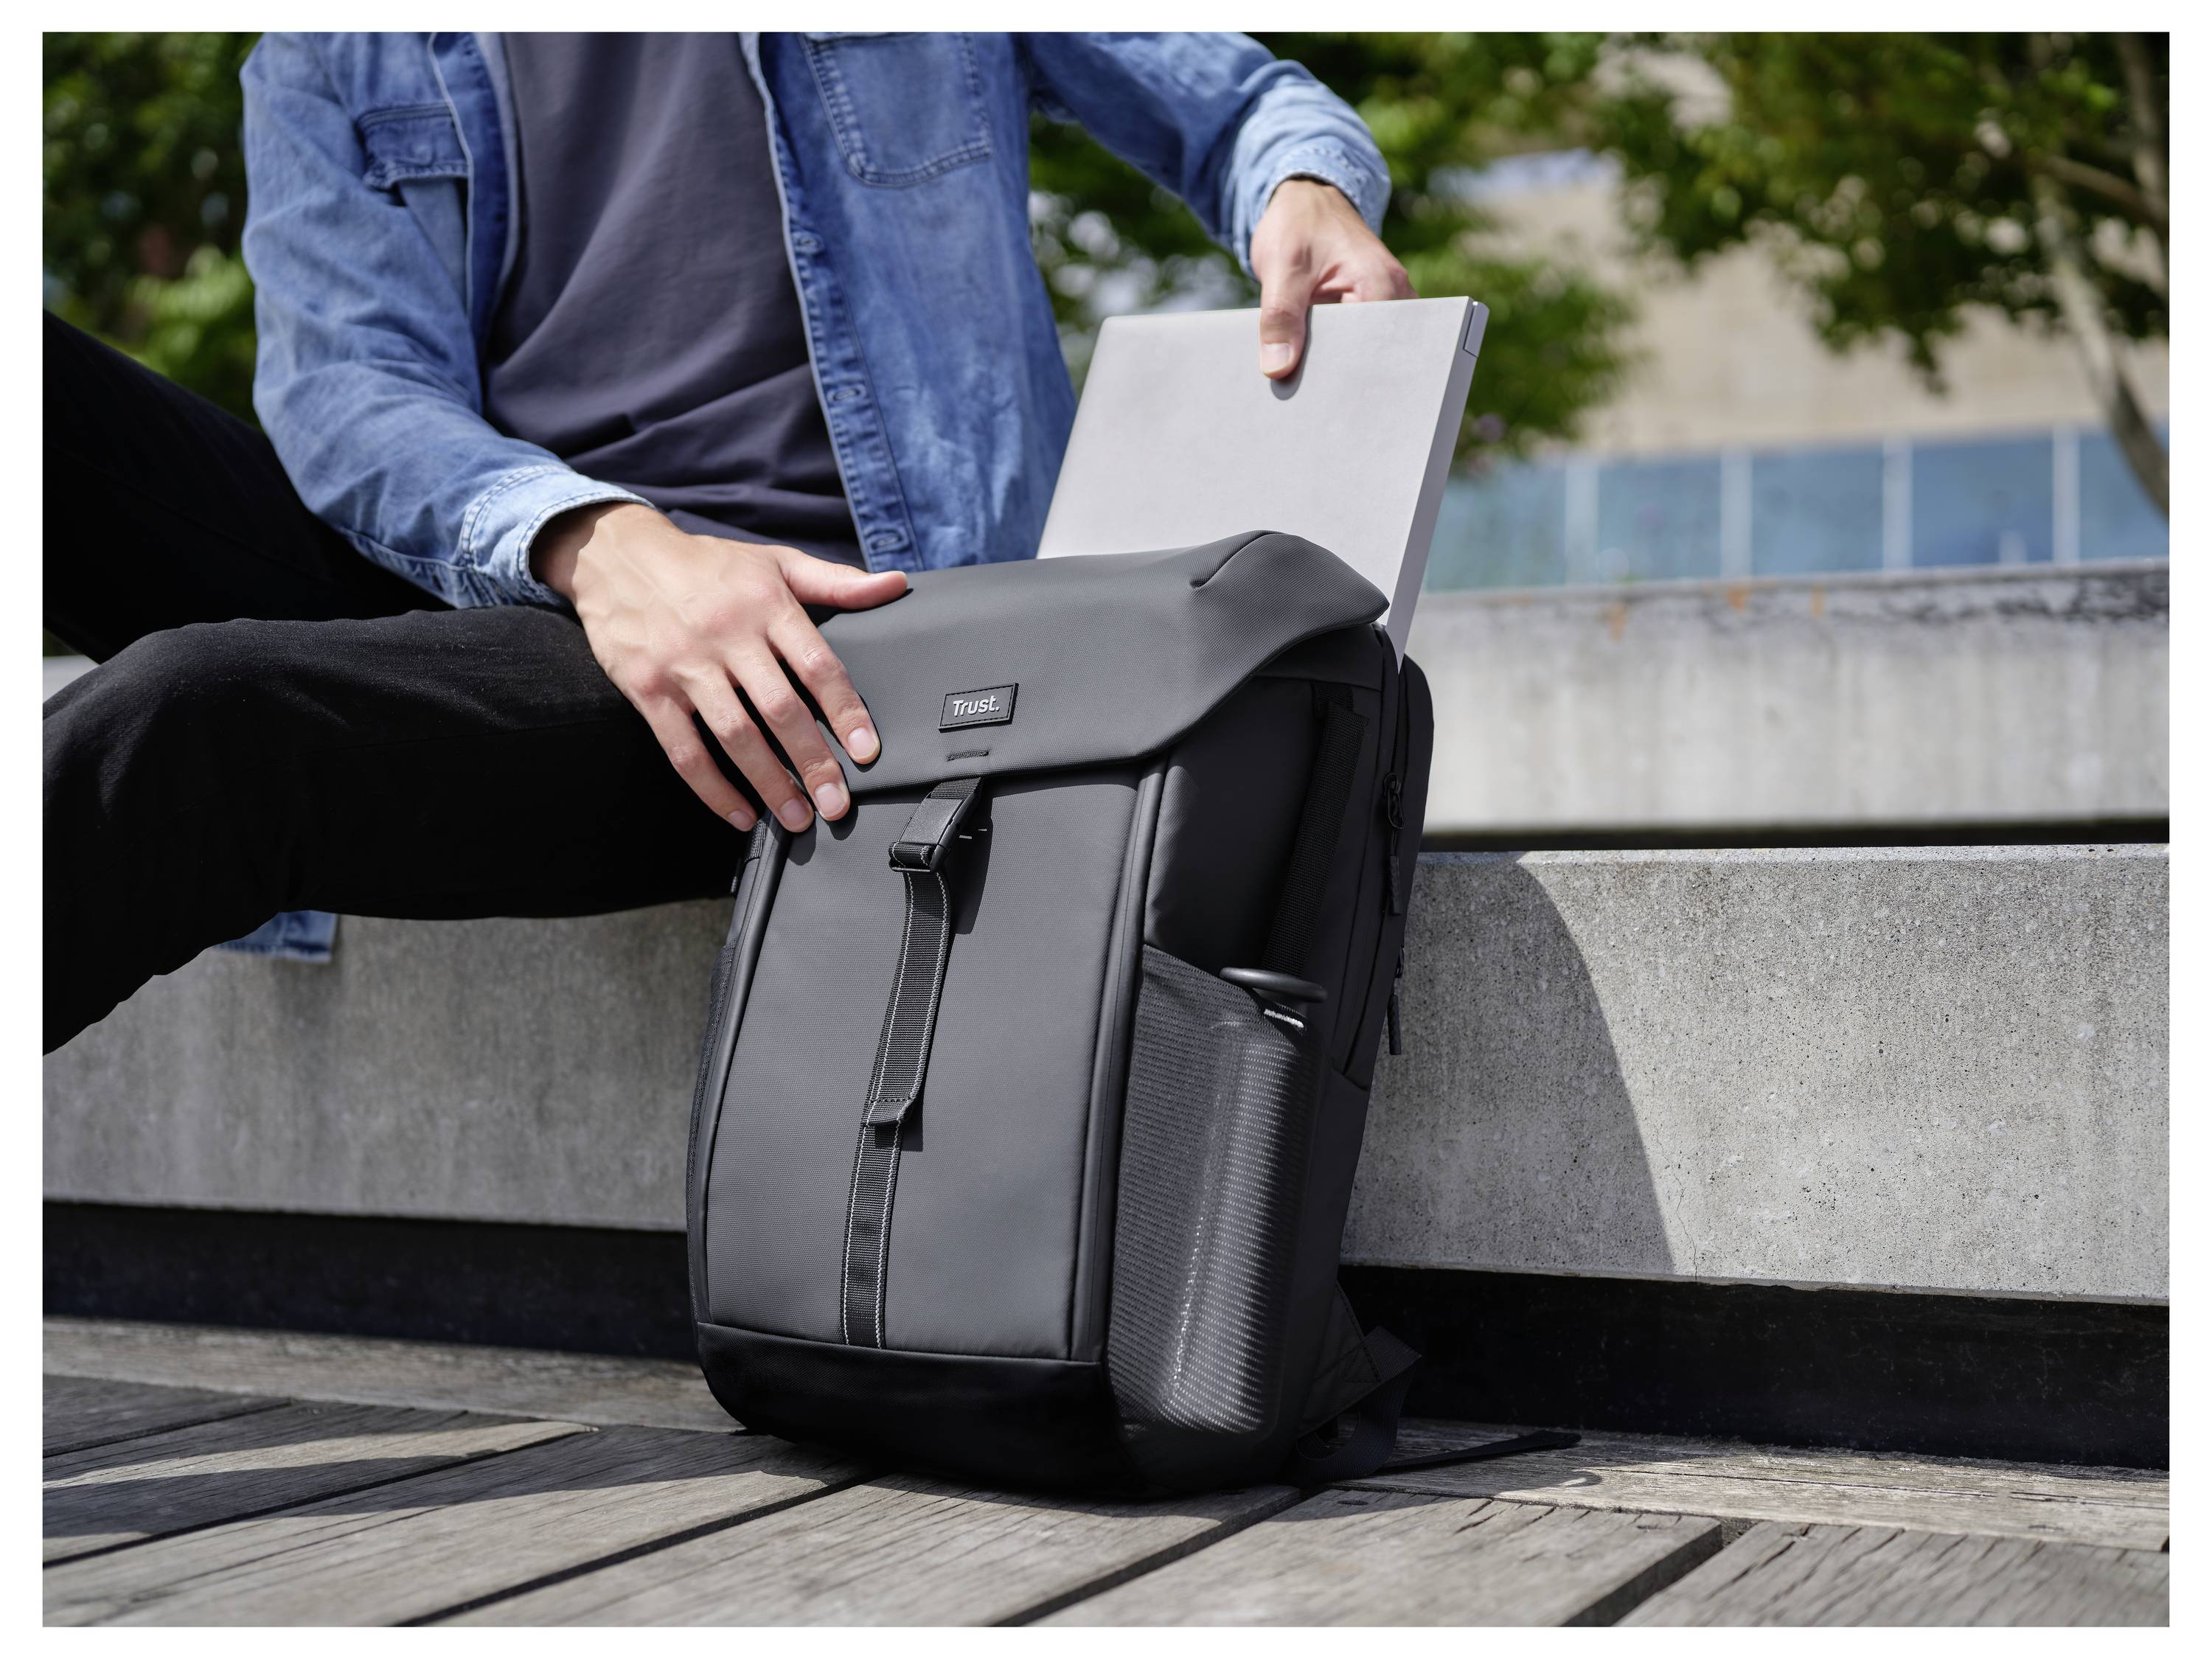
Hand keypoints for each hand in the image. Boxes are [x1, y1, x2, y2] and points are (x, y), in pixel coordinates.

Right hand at [533, 502, 905, 831]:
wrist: (618, 554)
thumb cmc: (707, 565)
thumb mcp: (775, 562)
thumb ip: (836, 582)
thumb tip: (896, 584)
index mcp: (767, 605)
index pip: (818, 666)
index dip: (846, 711)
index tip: (868, 751)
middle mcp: (728, 636)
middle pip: (780, 710)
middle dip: (813, 762)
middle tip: (836, 803)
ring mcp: (685, 665)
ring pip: (735, 736)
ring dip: (769, 784)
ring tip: (796, 818)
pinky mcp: (647, 689)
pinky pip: (683, 749)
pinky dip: (712, 789)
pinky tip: (739, 813)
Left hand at [1250, 178, 1416, 378]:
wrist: (1305, 202)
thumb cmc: (1298, 224)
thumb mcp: (1281, 268)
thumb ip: (1279, 318)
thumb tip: (1278, 369)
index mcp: (1381, 283)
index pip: (1375, 347)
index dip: (1347, 374)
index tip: (1321, 398)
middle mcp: (1395, 296)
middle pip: (1376, 355)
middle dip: (1343, 377)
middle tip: (1308, 401)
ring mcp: (1387, 306)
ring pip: (1367, 353)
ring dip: (1338, 368)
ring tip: (1308, 388)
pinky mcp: (1372, 312)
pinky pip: (1358, 343)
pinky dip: (1335, 355)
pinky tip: (1311, 369)